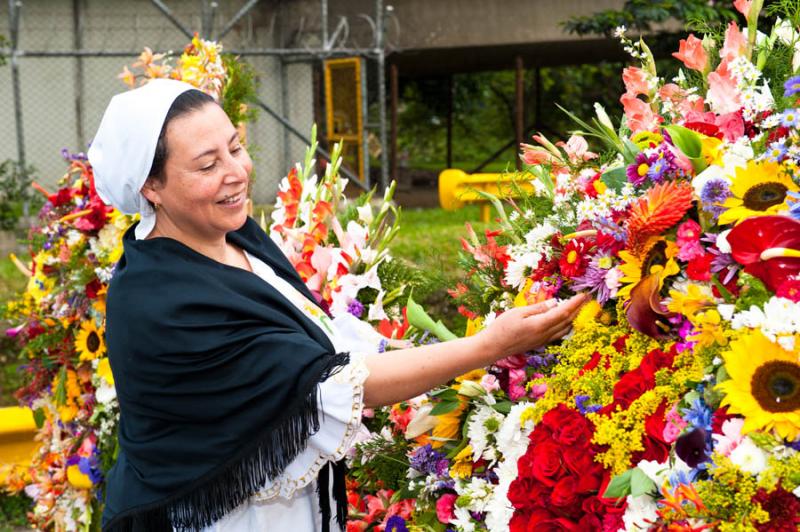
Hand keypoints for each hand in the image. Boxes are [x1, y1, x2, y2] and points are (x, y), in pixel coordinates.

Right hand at [475, 293, 589, 362]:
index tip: (584, 295)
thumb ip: (538, 308)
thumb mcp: (518, 313)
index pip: (563, 312)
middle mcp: (545, 334)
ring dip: (574, 318)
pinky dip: (566, 326)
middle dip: (579, 310)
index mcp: (540, 325)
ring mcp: (543, 340)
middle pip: (567, 321)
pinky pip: (558, 334)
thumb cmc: (501, 328)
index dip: (575, 303)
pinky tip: (566, 321)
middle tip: (587, 299)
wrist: (492, 348)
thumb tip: (555, 303)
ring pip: (565, 329)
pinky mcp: (539, 343)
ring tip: (580, 309)